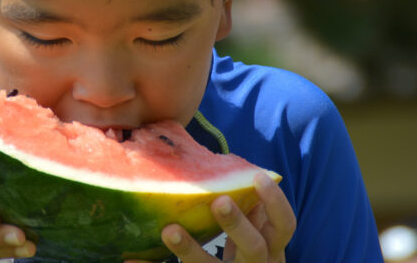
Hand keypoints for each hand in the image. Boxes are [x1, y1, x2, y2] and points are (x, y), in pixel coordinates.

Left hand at [126, 173, 294, 262]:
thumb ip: (247, 208)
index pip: (285, 226)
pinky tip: (130, 261)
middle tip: (218, 201)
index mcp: (272, 248)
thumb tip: (227, 164)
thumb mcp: (254, 233)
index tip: (257, 177)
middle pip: (254, 248)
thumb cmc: (243, 251)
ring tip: (168, 230)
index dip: (275, 203)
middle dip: (237, 225)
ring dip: (190, 250)